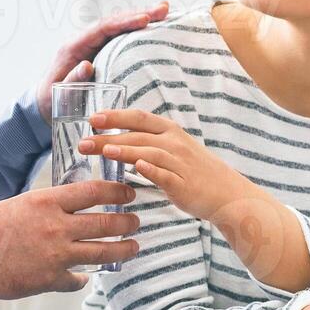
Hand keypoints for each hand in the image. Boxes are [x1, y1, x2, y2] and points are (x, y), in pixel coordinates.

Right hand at [0, 180, 139, 298]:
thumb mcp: (23, 203)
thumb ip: (51, 206)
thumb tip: (72, 206)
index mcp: (48, 201)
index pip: (94, 191)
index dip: (117, 192)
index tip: (129, 194)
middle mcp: (57, 226)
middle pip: (107, 223)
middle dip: (128, 223)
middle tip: (137, 222)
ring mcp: (56, 255)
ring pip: (103, 252)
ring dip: (123, 250)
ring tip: (133, 247)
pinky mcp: (50, 280)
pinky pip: (76, 280)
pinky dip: (81, 280)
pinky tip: (82, 279)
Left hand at [35, 2, 169, 122]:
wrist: (44, 104)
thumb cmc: (50, 101)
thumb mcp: (57, 94)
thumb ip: (71, 80)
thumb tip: (87, 65)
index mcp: (73, 47)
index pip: (102, 29)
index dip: (123, 22)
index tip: (144, 20)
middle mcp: (84, 41)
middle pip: (113, 22)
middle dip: (138, 14)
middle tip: (163, 9)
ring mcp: (93, 46)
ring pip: (118, 27)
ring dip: (140, 18)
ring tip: (164, 12)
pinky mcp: (100, 53)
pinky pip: (119, 38)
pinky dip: (136, 31)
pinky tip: (153, 28)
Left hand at [79, 108, 259, 220]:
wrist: (226, 193)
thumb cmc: (196, 171)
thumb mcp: (175, 148)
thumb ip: (150, 142)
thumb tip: (119, 139)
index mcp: (171, 131)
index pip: (140, 118)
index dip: (116, 116)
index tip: (93, 118)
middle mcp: (174, 143)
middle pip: (137, 135)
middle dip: (108, 137)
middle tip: (84, 142)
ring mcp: (179, 163)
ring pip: (149, 152)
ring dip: (126, 150)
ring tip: (104, 151)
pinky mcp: (182, 183)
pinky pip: (164, 175)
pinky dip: (151, 170)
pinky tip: (137, 168)